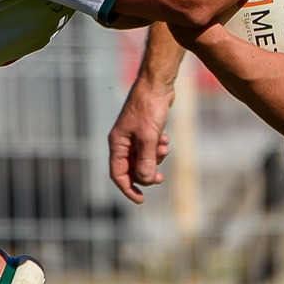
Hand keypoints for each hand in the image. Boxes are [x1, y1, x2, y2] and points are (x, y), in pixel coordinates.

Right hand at [108, 74, 174, 203]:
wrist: (157, 84)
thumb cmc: (149, 108)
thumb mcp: (149, 137)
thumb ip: (147, 161)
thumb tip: (146, 181)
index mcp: (117, 143)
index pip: (118, 174)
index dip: (128, 189)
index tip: (141, 199)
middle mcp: (123, 141)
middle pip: (132, 168)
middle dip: (146, 173)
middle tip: (161, 178)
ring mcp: (133, 135)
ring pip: (143, 158)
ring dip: (155, 158)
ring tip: (165, 148)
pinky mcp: (144, 130)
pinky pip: (150, 147)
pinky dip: (158, 147)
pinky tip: (166, 138)